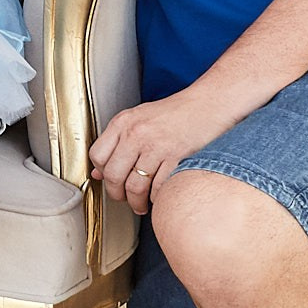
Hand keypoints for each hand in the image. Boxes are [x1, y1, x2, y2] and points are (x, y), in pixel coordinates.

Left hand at [90, 85, 253, 214]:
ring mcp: (157, 146)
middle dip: (117, 194)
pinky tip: (159, 196)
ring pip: (135, 186)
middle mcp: (137, 134)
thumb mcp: (138, 119)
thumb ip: (116, 142)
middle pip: (114, 175)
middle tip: (123, 199)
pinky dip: (158, 198)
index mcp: (123, 122)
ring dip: (136, 202)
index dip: (101, 173)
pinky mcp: (178, 158)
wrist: (210, 104)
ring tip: (140, 204)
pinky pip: (160, 188)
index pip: (97, 156)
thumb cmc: (176, 113)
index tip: (108, 180)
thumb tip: (98, 172)